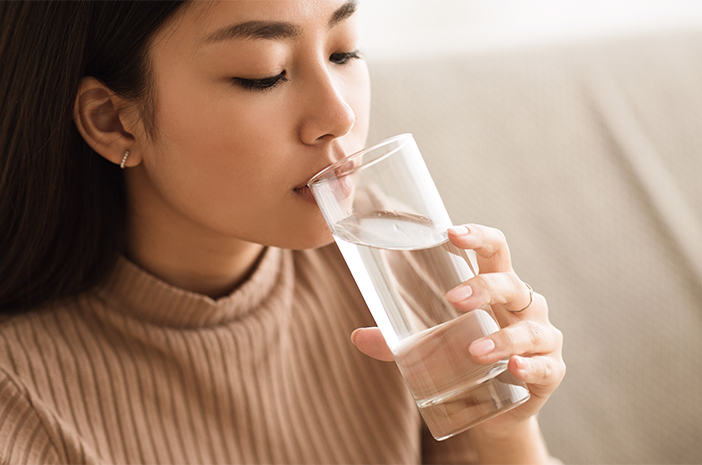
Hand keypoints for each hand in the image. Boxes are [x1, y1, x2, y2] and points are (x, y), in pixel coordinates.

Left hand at [351, 223, 565, 437]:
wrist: (495, 411)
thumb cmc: (465, 362)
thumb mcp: (431, 348)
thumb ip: (398, 342)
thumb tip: (357, 336)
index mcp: (496, 288)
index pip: (494, 250)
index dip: (477, 237)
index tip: (451, 233)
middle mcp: (523, 306)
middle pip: (511, 283)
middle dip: (483, 287)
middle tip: (452, 298)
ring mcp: (541, 338)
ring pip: (529, 328)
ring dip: (503, 337)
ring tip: (474, 350)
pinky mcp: (551, 372)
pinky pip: (546, 366)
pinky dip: (531, 367)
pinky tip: (514, 368)